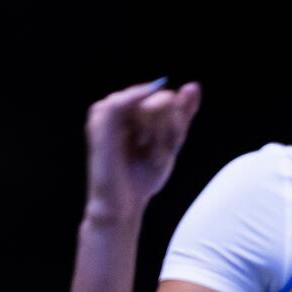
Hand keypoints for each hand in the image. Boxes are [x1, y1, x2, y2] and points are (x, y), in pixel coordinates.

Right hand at [83, 79, 201, 225]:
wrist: (123, 205)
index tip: (174, 141)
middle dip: (167, 124)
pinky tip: (144, 119)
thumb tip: (193, 85)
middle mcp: (115, 112)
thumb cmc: (142, 177)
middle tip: (158, 147)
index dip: (176, 117)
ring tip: (148, 147)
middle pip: (155, 100)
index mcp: (129, 115)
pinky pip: (118, 104)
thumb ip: (182, 115)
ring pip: (143, 103)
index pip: (163, 99)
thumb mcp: (169, 143)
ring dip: (156, 126)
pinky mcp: (99, 127)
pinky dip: (135, 106)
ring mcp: (104, 117)